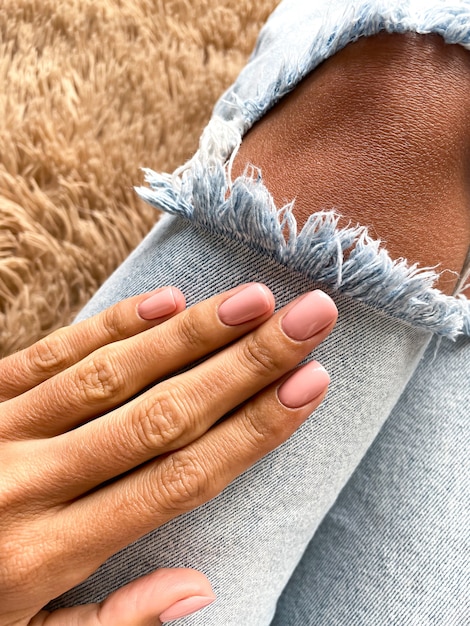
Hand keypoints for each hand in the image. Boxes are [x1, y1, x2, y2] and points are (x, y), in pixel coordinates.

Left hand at [0, 283, 336, 624]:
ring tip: (255, 301)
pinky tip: (165, 301)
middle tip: (309, 319)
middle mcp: (29, 483)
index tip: (310, 386)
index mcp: (48, 555)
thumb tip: (196, 587)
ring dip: (191, 334)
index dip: (254, 432)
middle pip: (163, 414)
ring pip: (112, 374)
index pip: (180, 480)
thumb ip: (109, 625)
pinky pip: (47, 354)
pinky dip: (109, 325)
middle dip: (246, 363)